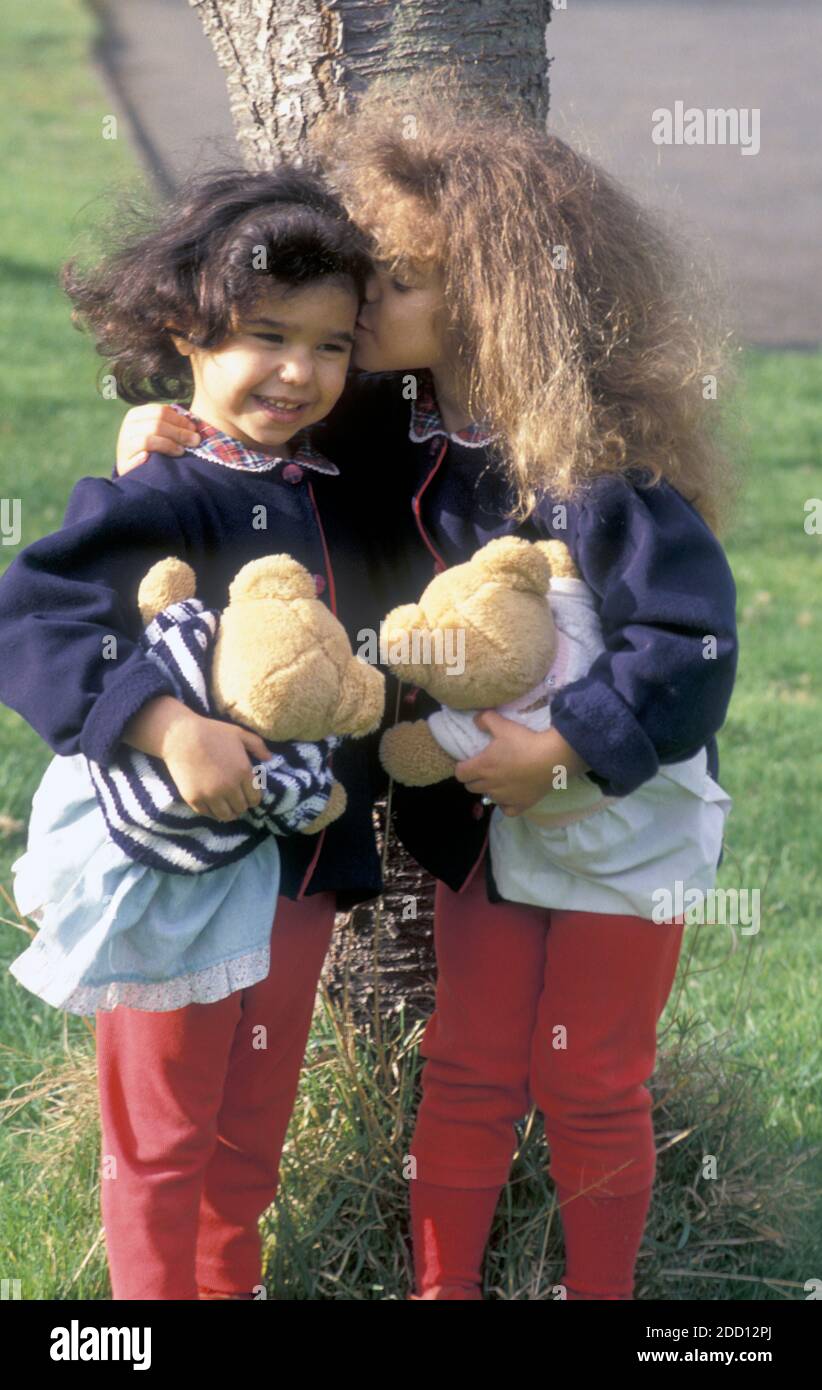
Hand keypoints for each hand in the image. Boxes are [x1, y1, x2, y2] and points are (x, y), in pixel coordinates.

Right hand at [116, 403, 200, 474]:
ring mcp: (124, 445)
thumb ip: (172, 424)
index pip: (160, 411)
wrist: (136, 474)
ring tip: (181, 451)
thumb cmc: (154, 449)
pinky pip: (138, 456)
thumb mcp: (160, 432)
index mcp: (136, 415)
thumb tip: (192, 423)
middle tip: (195, 440)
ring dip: (169, 444)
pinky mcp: (124, 463)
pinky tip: (154, 458)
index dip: (179, 419)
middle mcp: (128, 427)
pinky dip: (146, 457)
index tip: (193, 428)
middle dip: (179, 432)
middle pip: (156, 424)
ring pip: (148, 439)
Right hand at [123, 696, 270, 820]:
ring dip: (229, 812)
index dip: (253, 798)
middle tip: (236, 799)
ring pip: (226, 816)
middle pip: (241, 808)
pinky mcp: (194, 799)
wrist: (180, 736)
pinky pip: (208, 814)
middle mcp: (229, 786)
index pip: (255, 799)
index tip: (247, 795)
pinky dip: (212, 812)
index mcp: (243, 772)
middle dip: (241, 805)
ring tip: (226, 806)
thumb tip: (270, 758)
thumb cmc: (212, 732)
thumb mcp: (239, 734)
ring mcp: (211, 794)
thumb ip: (258, 745)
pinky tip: (213, 805)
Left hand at [454, 710, 589, 815]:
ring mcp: (505, 797)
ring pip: (488, 797)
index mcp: (482, 767)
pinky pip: (506, 810)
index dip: (463, 767)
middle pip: (471, 787)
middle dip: (474, 779)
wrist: (552, 758)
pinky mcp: (520, 805)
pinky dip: (505, 804)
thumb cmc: (524, 742)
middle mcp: (490, 785)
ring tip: (499, 780)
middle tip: (484, 770)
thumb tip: (476, 720)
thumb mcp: (503, 725)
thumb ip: (485, 720)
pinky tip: (509, 796)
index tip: (469, 762)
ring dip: (490, 790)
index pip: (460, 774)